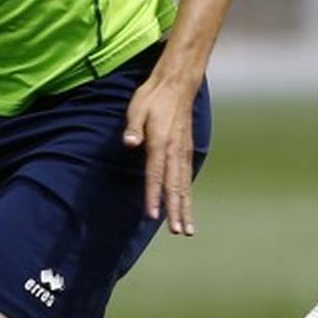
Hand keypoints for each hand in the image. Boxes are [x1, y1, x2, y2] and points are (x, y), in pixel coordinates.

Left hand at [122, 71, 199, 234]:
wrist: (177, 85)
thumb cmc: (152, 97)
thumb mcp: (137, 108)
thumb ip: (133, 128)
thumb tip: (129, 142)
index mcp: (161, 143)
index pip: (155, 176)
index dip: (153, 196)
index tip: (153, 216)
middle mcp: (175, 151)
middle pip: (174, 186)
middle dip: (176, 211)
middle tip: (179, 232)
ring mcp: (183, 152)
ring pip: (184, 185)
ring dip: (185, 207)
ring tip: (187, 229)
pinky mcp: (186, 150)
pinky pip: (187, 177)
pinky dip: (187, 194)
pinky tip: (186, 206)